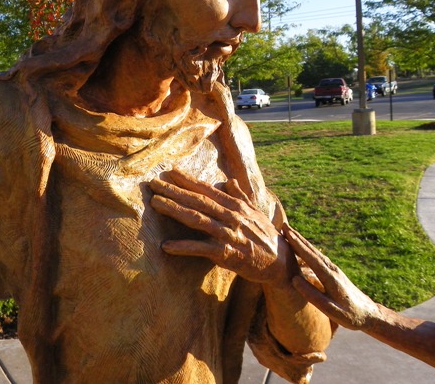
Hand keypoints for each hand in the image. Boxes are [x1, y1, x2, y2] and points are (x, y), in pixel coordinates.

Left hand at [149, 168, 294, 286]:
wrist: (281, 263)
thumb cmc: (266, 236)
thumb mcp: (255, 212)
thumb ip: (240, 196)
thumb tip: (230, 181)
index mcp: (235, 206)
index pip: (207, 189)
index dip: (188, 179)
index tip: (170, 170)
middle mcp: (230, 216)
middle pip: (197, 201)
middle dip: (174, 191)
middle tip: (153, 183)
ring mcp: (228, 234)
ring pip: (197, 219)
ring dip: (174, 211)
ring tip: (155, 204)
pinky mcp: (226, 254)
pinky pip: (201, 249)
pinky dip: (184, 247)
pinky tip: (166, 246)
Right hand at [282, 223, 381, 330]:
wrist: (369, 314)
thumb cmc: (349, 315)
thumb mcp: (330, 309)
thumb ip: (312, 295)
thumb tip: (294, 279)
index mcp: (330, 277)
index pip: (310, 257)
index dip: (297, 245)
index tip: (286, 234)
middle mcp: (331, 269)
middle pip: (312, 250)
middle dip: (297, 238)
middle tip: (284, 226)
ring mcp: (334, 269)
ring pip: (315, 252)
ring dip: (302, 241)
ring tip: (290, 232)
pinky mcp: (334, 272)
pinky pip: (318, 256)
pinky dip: (308, 248)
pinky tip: (304, 247)